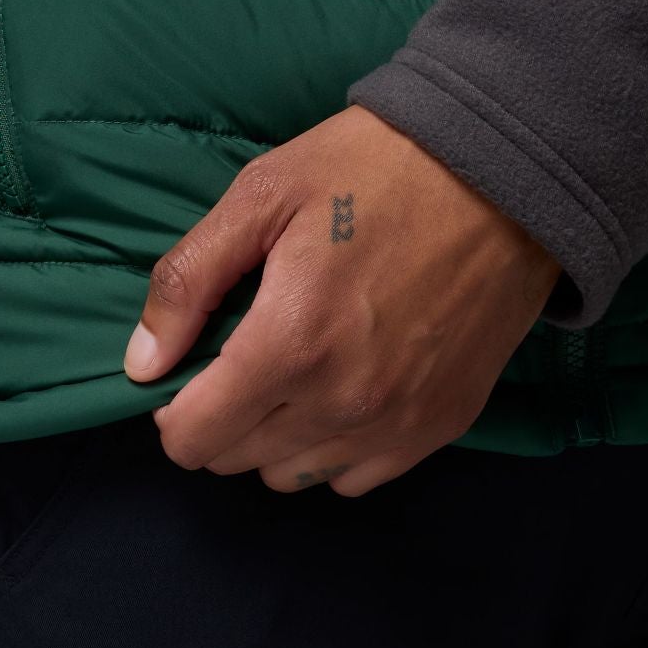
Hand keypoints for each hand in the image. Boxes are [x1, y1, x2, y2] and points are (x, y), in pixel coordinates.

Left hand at [125, 105, 562, 494]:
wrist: (505, 172)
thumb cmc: (371, 170)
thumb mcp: (258, 197)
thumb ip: (187, 282)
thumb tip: (141, 365)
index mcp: (289, 344)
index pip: (195, 437)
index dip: (172, 413)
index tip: (185, 374)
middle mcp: (343, 402)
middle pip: (237, 459)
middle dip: (218, 419)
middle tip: (236, 359)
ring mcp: (398, 422)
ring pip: (294, 476)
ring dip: (271, 439)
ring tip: (285, 376)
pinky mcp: (442, 424)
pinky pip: (359, 478)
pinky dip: (333, 450)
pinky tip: (336, 394)